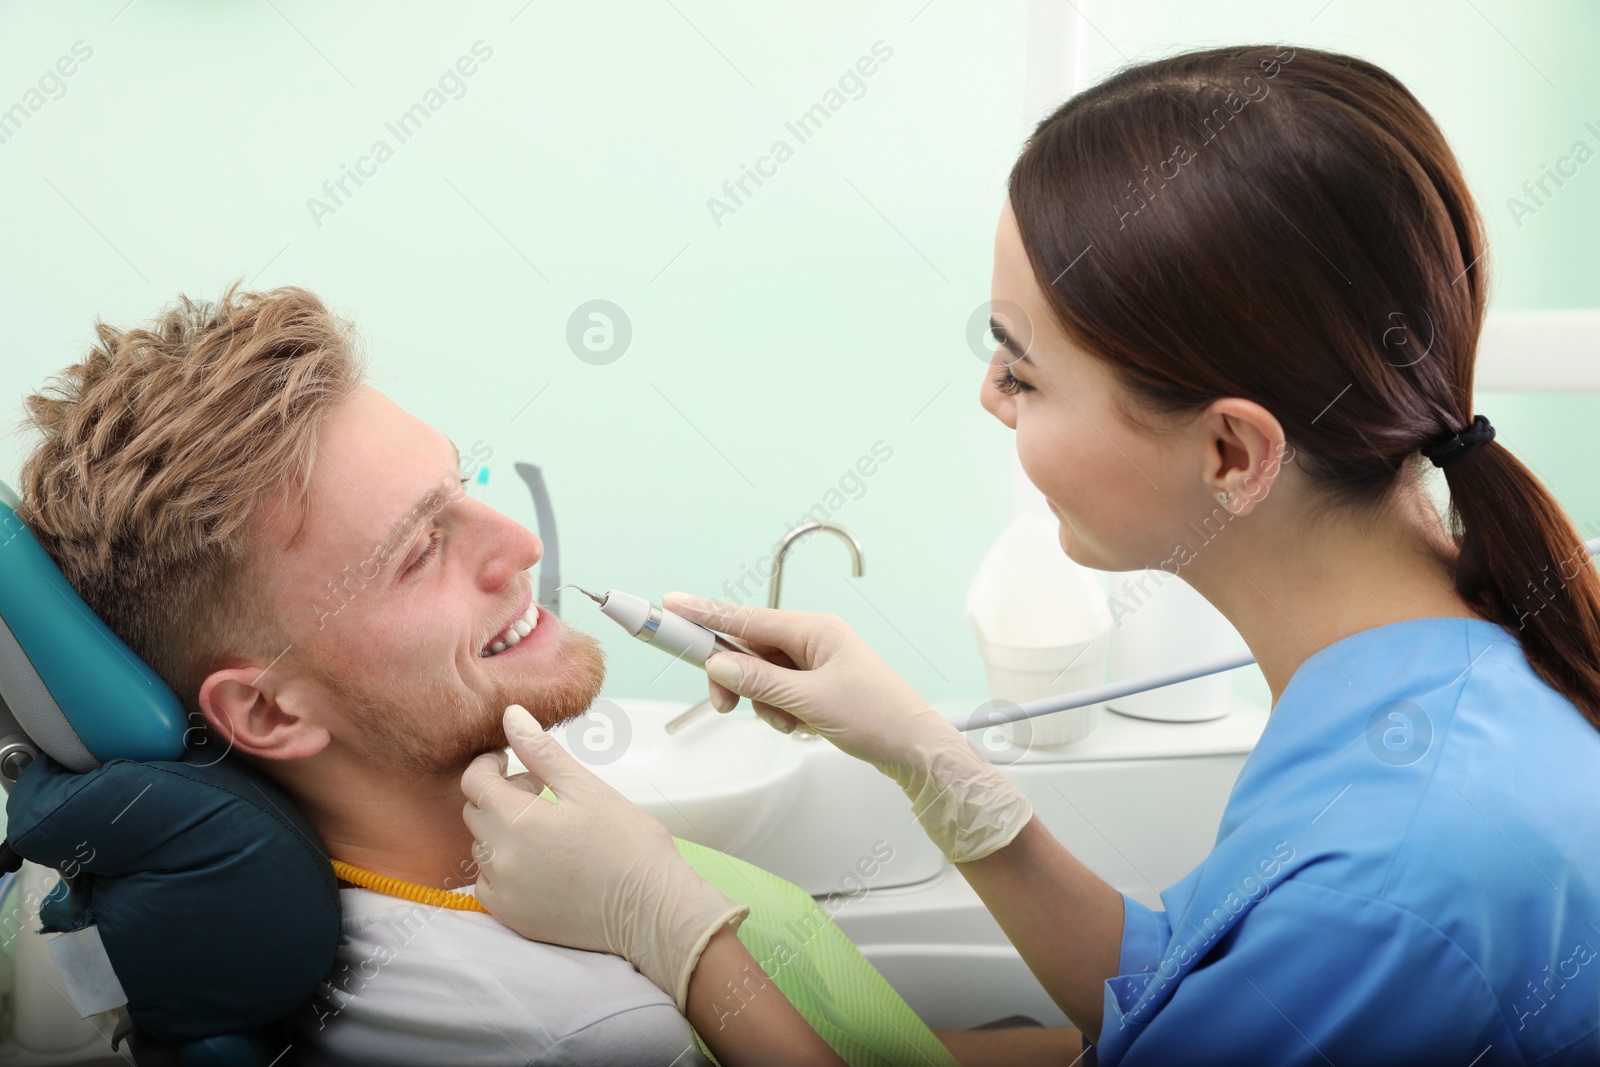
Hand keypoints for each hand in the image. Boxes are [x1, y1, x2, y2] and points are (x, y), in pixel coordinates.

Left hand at [460, 704, 748, 1011]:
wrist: (653, 911)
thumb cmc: (630, 847)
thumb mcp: (587, 788)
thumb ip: (542, 752)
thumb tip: (511, 716)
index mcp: (518, 822)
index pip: (475, 781)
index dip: (490, 764)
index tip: (510, 760)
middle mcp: (501, 860)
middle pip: (476, 813)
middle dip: (500, 795)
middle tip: (540, 792)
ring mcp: (504, 893)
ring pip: (482, 848)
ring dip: (503, 832)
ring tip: (546, 830)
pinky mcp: (513, 918)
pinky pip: (488, 884)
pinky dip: (504, 868)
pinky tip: (539, 863)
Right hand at [665, 592, 939, 770]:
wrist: (915, 749)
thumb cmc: (879, 717)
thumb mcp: (811, 701)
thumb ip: (759, 682)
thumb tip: (719, 664)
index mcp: (814, 630)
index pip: (746, 617)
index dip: (705, 613)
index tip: (672, 605)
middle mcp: (813, 639)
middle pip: (749, 649)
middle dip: (738, 680)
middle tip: (725, 705)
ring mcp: (816, 662)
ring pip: (761, 675)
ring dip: (763, 702)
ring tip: (789, 722)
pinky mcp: (818, 685)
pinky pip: (779, 691)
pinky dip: (779, 710)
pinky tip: (799, 725)